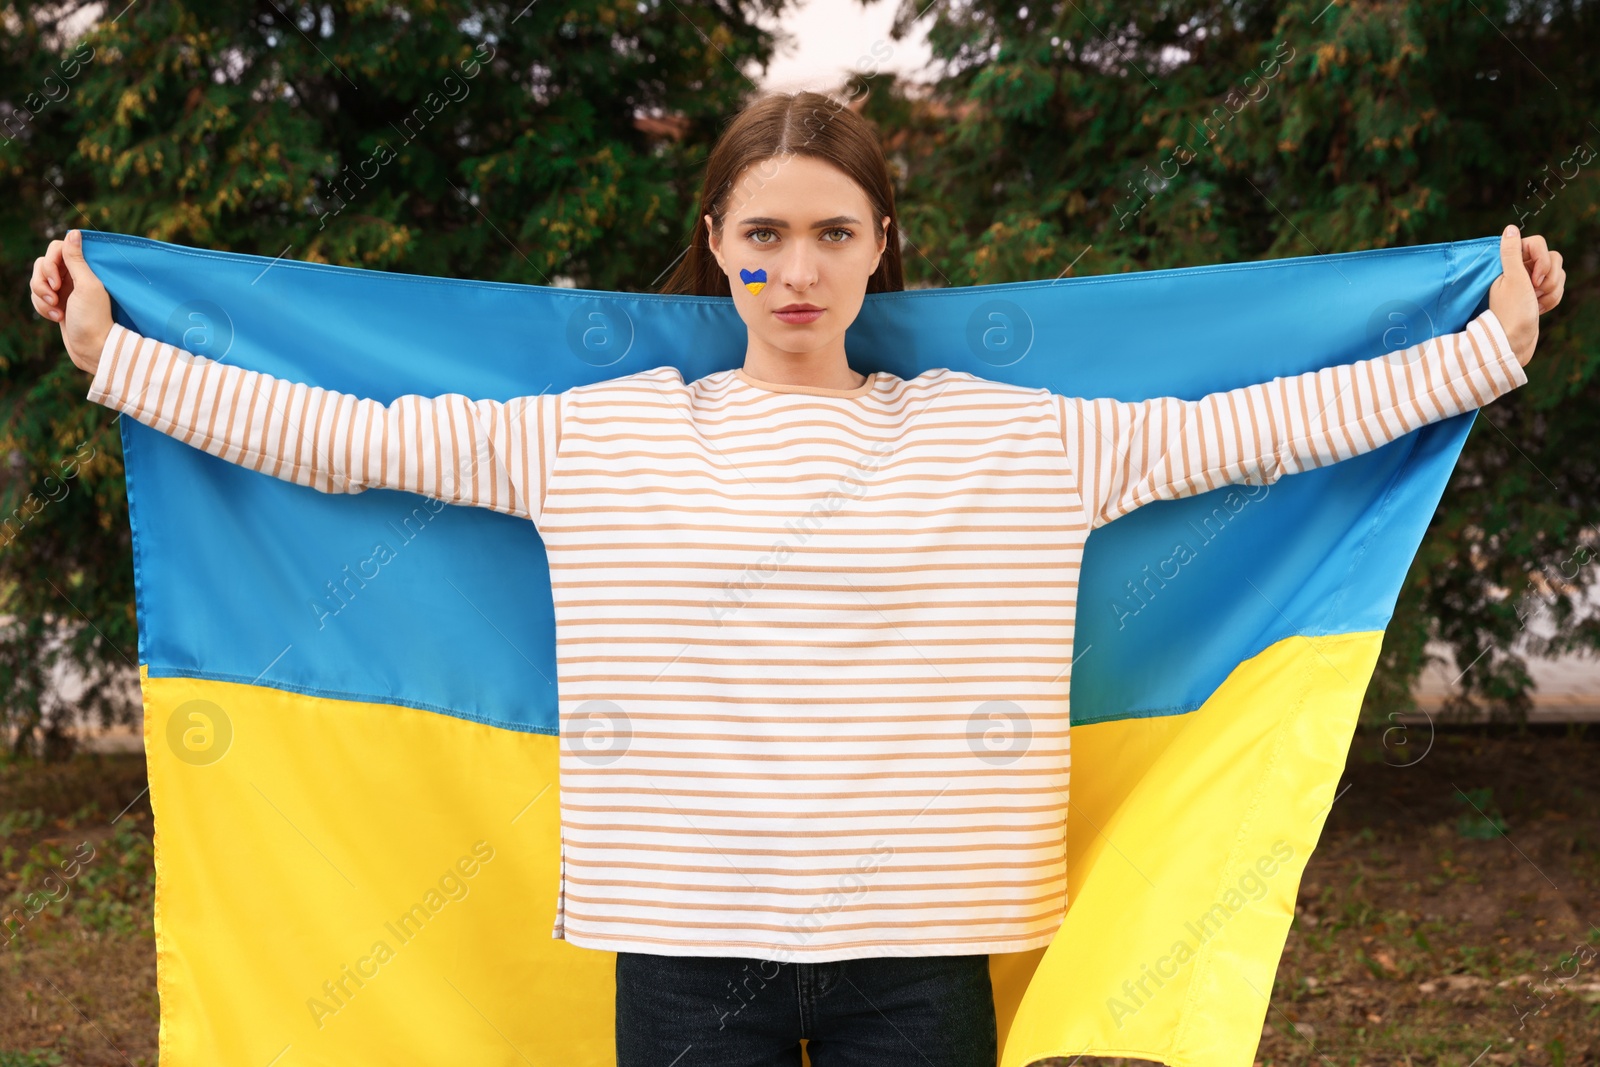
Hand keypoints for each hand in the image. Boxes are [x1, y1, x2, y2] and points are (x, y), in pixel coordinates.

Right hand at [29, 229, 112, 374]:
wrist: (92, 348)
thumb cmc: (93, 318)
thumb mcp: (86, 285)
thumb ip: (76, 259)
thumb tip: (74, 232)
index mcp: (84, 268)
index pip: (57, 248)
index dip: (51, 262)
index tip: (58, 280)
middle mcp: (73, 276)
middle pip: (42, 264)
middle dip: (43, 282)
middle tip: (56, 297)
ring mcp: (63, 290)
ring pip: (36, 281)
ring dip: (42, 297)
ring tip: (57, 311)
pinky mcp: (55, 303)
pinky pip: (37, 297)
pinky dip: (43, 308)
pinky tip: (57, 318)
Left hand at [1489, 223, 1565, 366]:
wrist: (1515, 342)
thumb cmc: (1512, 312)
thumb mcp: (1512, 278)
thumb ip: (1511, 252)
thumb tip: (1509, 228)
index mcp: (1510, 263)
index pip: (1537, 243)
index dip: (1541, 259)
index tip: (1532, 278)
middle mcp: (1520, 270)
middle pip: (1552, 258)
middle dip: (1548, 277)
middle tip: (1534, 292)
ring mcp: (1531, 282)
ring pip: (1557, 274)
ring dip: (1551, 291)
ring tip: (1535, 304)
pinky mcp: (1539, 294)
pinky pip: (1557, 288)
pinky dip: (1551, 300)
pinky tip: (1539, 310)